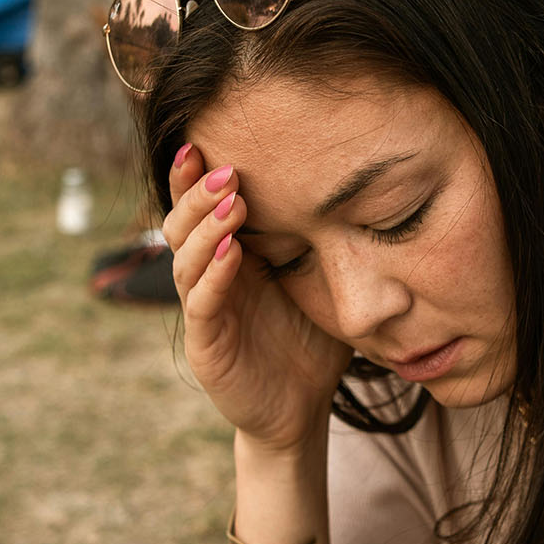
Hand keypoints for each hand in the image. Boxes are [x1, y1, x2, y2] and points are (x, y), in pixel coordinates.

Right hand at [166, 144, 352, 451]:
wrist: (301, 408)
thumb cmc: (311, 340)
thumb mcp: (322, 281)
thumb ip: (324, 239)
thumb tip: (361, 183)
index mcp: (229, 254)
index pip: (202, 205)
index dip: (197, 173)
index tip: (208, 134)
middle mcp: (207, 275)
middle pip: (182, 223)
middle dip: (198, 192)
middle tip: (225, 166)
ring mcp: (204, 310)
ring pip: (185, 258)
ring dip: (206, 227)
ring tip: (232, 201)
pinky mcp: (207, 344)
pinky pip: (201, 304)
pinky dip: (213, 276)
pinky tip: (232, 253)